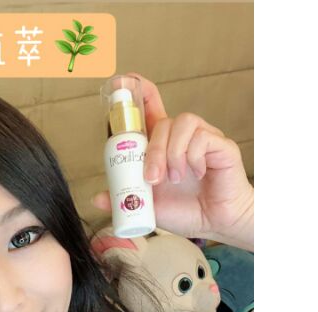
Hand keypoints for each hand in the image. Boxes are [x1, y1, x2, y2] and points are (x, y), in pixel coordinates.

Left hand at [92, 72, 253, 250]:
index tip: (126, 81)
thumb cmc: (185, 211)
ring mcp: (202, 139)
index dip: (141, 93)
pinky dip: (193, 157)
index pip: (152, 110)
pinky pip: (203, 137)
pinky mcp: (221, 145)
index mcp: (163, 147)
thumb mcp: (147, 206)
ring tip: (174, 178)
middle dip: (152, 151)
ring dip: (172, 153)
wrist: (216, 224)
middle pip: (162, 122)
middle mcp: (181, 138)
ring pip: (181, 123)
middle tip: (152, 179)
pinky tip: (198, 173)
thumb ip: (124, 199)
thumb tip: (96, 198)